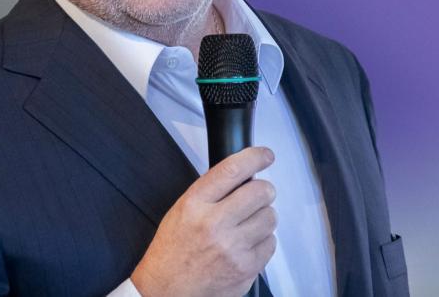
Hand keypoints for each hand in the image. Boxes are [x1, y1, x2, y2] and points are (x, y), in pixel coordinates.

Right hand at [130, 147, 276, 296]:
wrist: (167, 289)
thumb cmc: (173, 249)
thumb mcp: (181, 210)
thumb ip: (210, 192)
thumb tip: (243, 176)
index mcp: (195, 204)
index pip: (232, 170)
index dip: (255, 157)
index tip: (265, 155)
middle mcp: (214, 223)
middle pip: (260, 191)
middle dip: (264, 190)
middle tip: (259, 195)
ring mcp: (233, 247)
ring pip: (270, 217)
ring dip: (264, 217)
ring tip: (248, 224)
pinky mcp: (246, 268)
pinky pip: (271, 243)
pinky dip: (264, 241)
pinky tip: (247, 244)